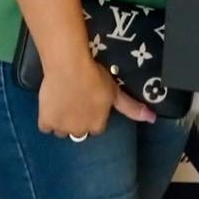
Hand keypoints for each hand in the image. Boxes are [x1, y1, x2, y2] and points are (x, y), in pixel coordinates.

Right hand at [37, 55, 155, 138]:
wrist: (69, 67)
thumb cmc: (95, 77)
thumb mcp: (116, 92)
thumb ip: (132, 108)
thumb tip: (153, 119)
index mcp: (97, 125)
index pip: (96, 127)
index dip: (93, 114)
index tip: (90, 102)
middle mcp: (80, 130)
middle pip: (78, 131)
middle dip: (78, 120)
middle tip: (76, 101)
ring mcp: (61, 128)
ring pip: (62, 131)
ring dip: (62, 121)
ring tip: (63, 102)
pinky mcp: (46, 121)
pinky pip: (46, 127)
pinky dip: (47, 119)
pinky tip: (50, 106)